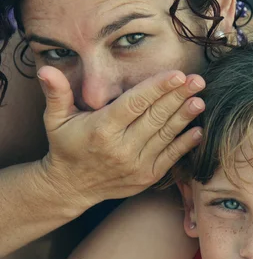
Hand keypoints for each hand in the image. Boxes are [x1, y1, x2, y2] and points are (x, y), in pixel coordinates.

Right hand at [37, 66, 204, 210]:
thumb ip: (56, 94)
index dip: (157, 89)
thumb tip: (46, 71)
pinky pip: (170, 158)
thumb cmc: (65, 147)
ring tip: (200, 99)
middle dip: (178, 97)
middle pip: (155, 117)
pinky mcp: (146, 177)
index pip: (134, 104)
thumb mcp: (55, 120)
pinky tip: (197, 130)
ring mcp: (136, 165)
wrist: (71, 187)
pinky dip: (185, 144)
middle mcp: (121, 148)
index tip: (176, 74)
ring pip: (165, 136)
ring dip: (185, 117)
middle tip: (198, 80)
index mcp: (102, 129)